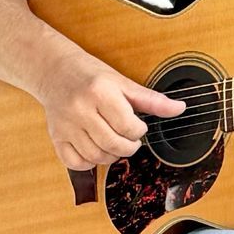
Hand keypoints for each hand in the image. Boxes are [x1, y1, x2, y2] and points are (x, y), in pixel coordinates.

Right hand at [40, 50, 186, 172]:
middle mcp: (80, 110)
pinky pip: (75, 162)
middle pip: (113, 145)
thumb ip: (151, 99)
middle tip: (129, 138)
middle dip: (129, 146)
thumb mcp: (122, 82)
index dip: (139, 130)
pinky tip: (95, 149)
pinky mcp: (56, 137)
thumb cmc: (90, 75)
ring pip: (96, 157)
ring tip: (114, 143)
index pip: (128, 126)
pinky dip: (88, 163)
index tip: (137, 124)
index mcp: (100, 92)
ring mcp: (66, 126)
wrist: (54, 70)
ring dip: (111, 156)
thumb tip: (179, 108)